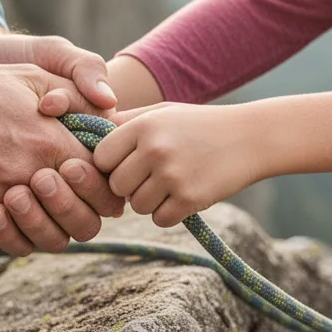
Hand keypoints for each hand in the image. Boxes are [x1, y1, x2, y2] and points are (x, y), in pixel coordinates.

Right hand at [0, 23, 122, 253]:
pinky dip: (0, 236)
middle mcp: (28, 175)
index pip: (103, 188)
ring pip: (42, 242)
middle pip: (82, 226)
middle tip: (58, 195)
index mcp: (51, 143)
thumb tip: (105, 112)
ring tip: (24, 200)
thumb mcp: (32, 75)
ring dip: (41, 228)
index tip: (91, 184)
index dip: (106, 192)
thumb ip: (75, 95)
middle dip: (80, 216)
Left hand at [92, 102, 253, 226]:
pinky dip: (168, 213)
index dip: (111, 165)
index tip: (127, 163)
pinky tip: (182, 196)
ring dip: (149, 201)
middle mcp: (155, 149)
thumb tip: (81, 131)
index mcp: (143, 126)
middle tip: (150, 176)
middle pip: (116, 185)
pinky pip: (159, 219)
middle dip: (128, 186)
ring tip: (169, 184)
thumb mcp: (161, 112)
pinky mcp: (191, 198)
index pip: (101, 158)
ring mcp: (173, 175)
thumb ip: (124, 123)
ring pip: (136, 206)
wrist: (251, 138)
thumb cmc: (198, 125)